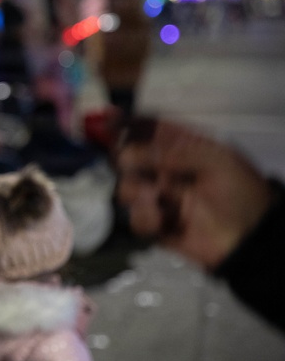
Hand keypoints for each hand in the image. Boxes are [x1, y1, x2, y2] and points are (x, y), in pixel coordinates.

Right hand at [116, 120, 273, 269]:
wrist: (252, 241)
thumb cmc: (241, 194)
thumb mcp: (218, 161)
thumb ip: (175, 151)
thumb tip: (129, 153)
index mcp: (184, 150)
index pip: (151, 130)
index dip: (129, 123)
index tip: (108, 119)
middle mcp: (167, 170)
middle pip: (129, 156)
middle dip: (125, 158)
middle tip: (129, 163)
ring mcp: (160, 198)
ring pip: (127, 186)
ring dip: (136, 189)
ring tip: (156, 197)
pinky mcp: (157, 226)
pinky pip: (136, 218)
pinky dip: (145, 217)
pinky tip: (162, 218)